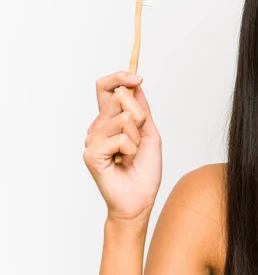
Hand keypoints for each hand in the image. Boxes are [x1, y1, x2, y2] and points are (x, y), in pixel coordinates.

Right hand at [83, 71, 162, 221]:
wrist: (140, 198)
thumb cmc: (144, 169)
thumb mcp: (149, 132)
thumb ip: (142, 108)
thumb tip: (135, 84)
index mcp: (110, 119)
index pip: (105, 88)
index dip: (119, 77)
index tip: (137, 78)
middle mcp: (98, 126)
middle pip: (120, 97)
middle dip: (140, 116)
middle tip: (139, 139)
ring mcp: (92, 139)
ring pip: (125, 118)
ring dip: (138, 138)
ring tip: (131, 155)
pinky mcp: (91, 154)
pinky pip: (121, 138)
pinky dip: (131, 151)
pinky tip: (124, 163)